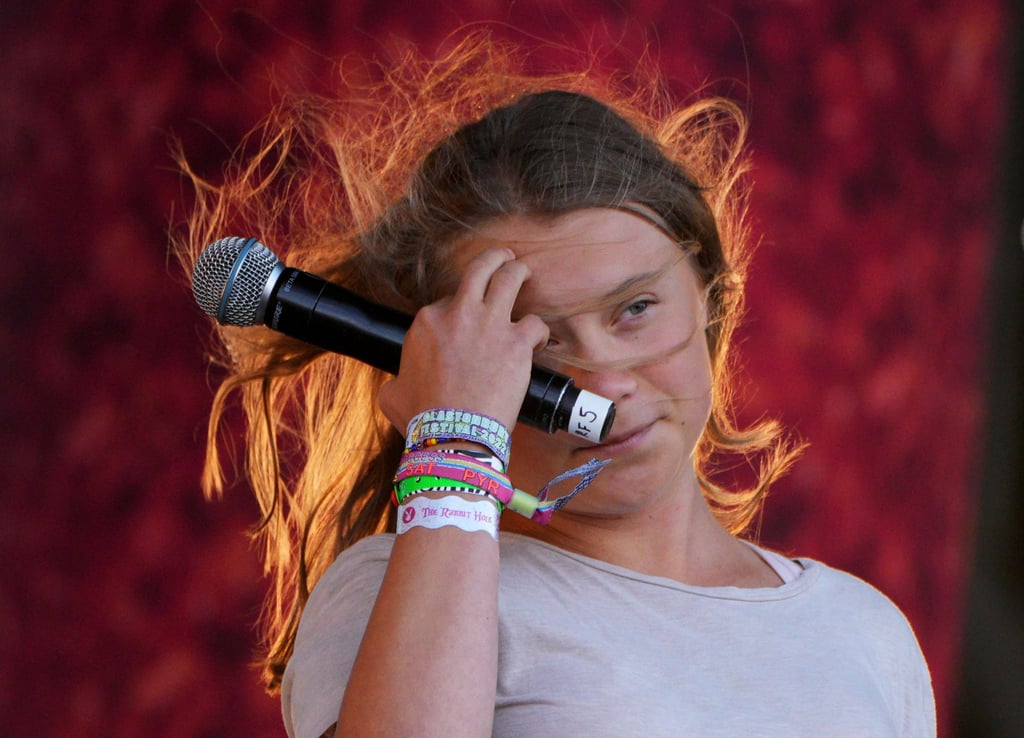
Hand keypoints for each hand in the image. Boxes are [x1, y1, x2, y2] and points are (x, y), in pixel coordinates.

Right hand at [378, 247, 548, 433]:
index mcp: (427, 322)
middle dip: (495, 258)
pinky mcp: (515, 343)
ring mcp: (489, 325)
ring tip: (525, 273)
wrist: (453, 434)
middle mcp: (458, 314)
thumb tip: (397, 385)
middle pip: (479, 269)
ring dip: (519, 272)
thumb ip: (397, 380)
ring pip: (509, 279)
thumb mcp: (393, 393)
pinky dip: (539, 331)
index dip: (460, 308)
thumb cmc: (421, 418)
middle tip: (505, 258)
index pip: (448, 300)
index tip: (467, 319)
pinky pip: (535, 323)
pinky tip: (538, 340)